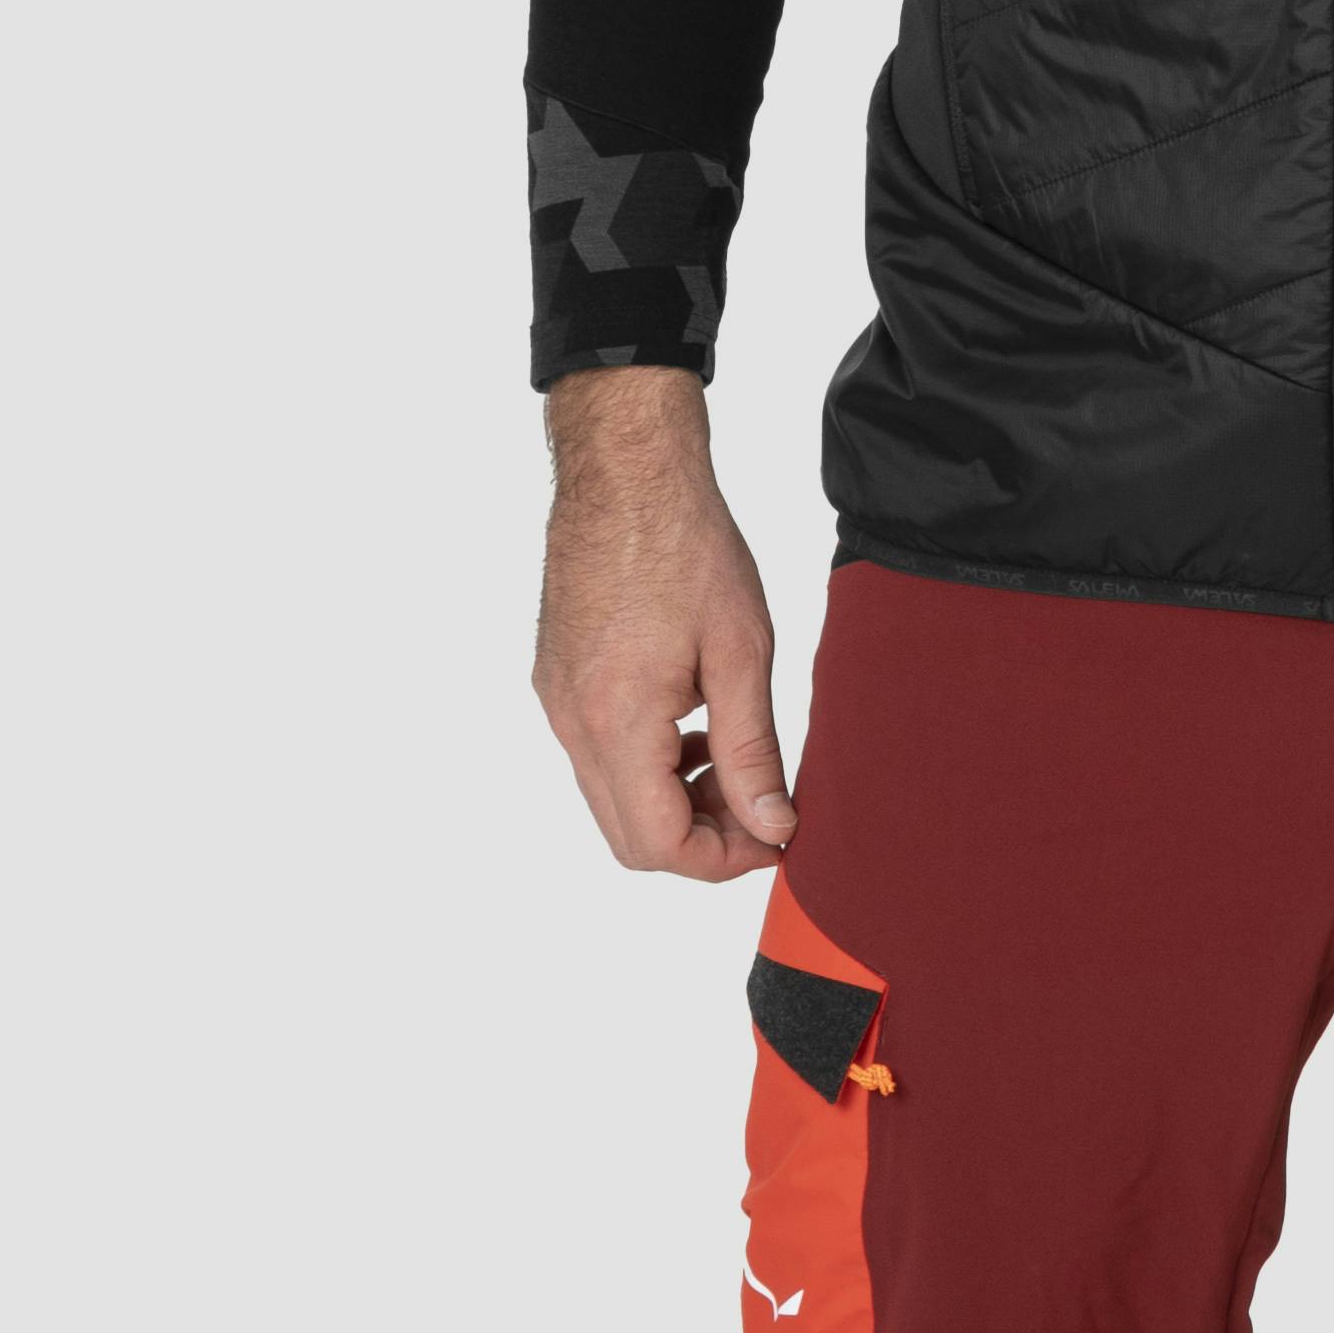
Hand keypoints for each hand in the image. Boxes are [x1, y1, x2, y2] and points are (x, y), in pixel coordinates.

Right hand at [535, 368, 790, 880]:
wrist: (624, 473)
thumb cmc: (685, 546)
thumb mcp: (741, 652)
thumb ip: (752, 751)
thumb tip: (772, 825)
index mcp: (616, 720)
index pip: (659, 844)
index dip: (724, 859)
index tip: (778, 837)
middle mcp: (572, 722)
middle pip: (629, 837)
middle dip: (701, 841)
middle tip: (763, 811)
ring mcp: (556, 702)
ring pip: (612, 799)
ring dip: (674, 804)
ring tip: (735, 767)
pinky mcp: (556, 680)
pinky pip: (598, 756)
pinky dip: (648, 766)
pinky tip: (694, 728)